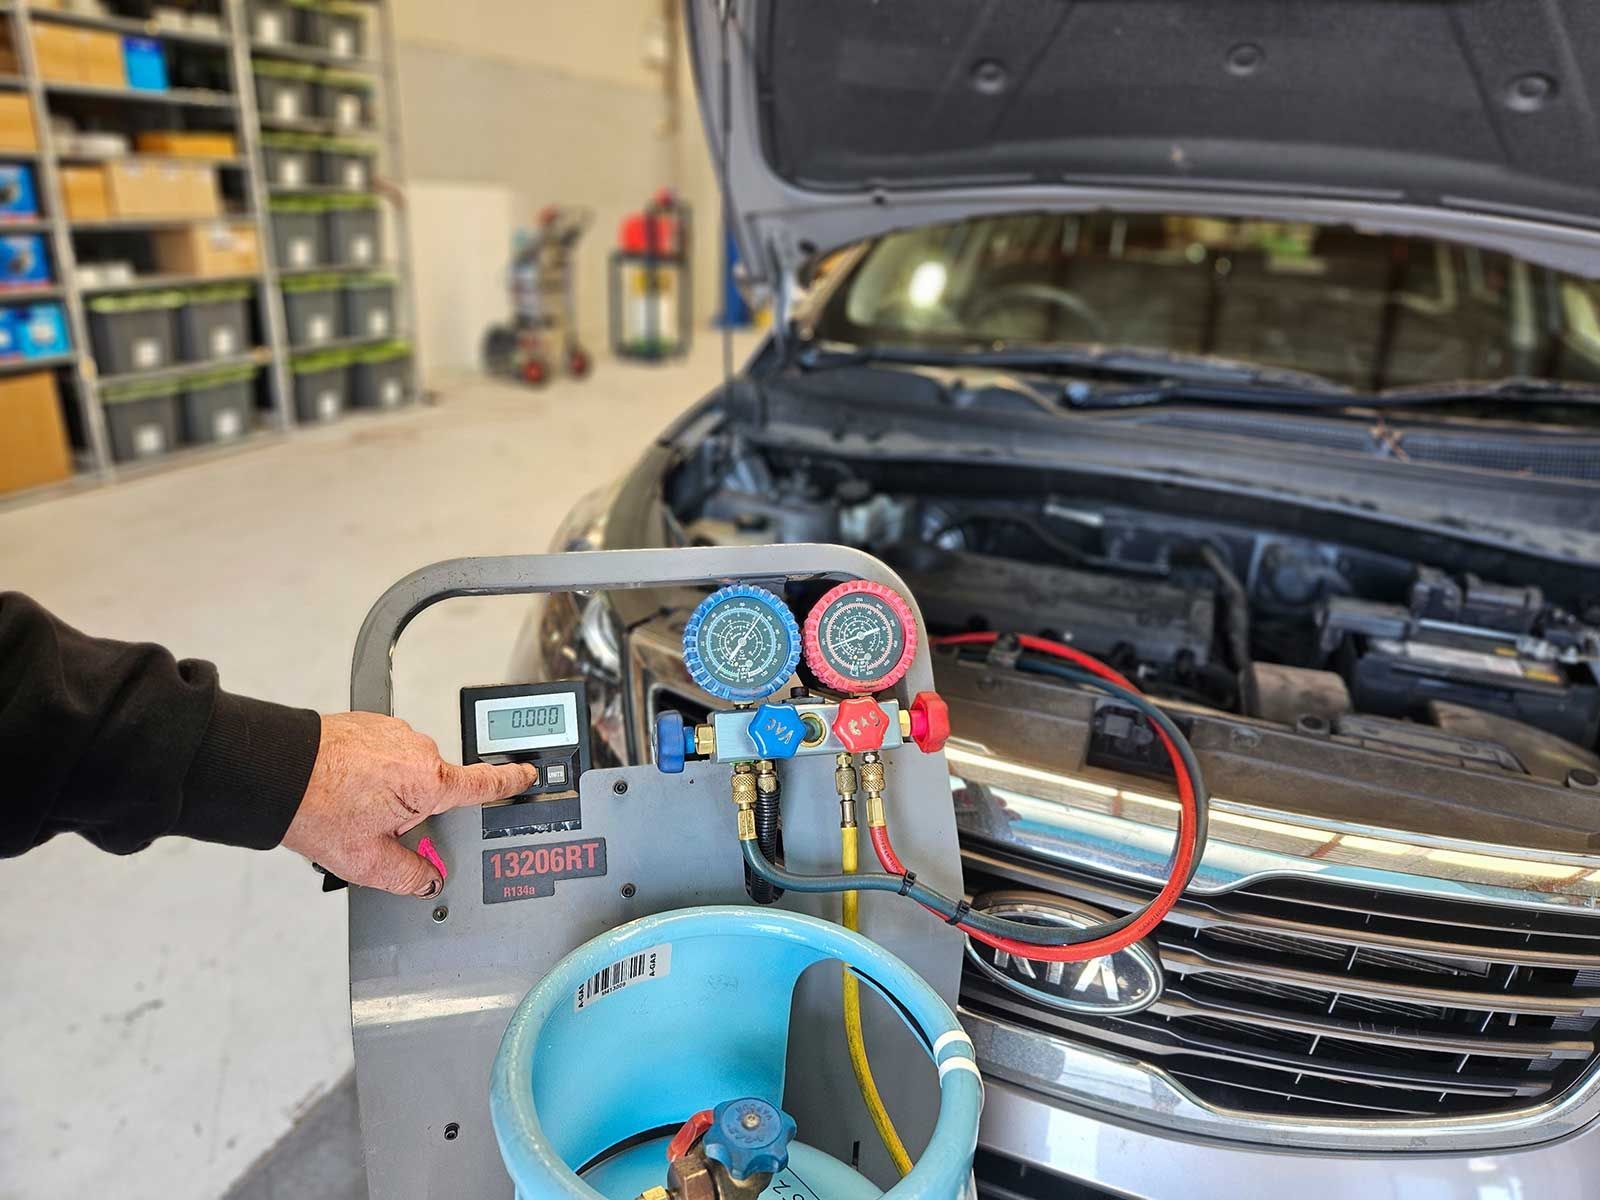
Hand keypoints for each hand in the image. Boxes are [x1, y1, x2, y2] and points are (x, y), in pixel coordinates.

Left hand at [281, 712, 537, 896]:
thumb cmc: (315, 805)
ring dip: (390, 791)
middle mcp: (418, 750)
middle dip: (416, 811)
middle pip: (436, 788)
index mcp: (429, 782)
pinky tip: (344, 789)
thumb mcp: (367, 860)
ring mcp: (394, 733)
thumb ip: (409, 875)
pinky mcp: (371, 725)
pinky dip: (372, 773)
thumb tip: (427, 880)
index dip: (512, 783)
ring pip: (408, 772)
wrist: (273, 768)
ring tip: (350, 808)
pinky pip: (385, 755)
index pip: (484, 785)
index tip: (528, 776)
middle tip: (376, 828)